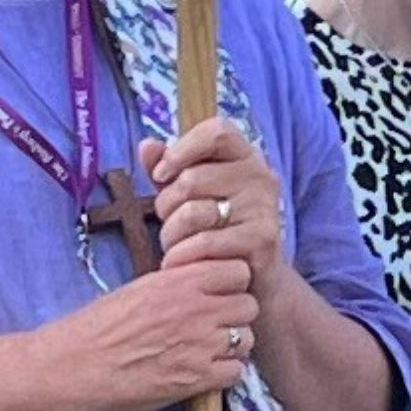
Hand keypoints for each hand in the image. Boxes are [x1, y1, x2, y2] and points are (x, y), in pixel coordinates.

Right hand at [38, 256, 264, 410]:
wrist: (72, 368)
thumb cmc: (94, 329)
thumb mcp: (137, 289)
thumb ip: (174, 285)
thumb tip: (197, 283)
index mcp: (180, 281)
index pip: (238, 271)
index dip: (231, 284)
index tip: (217, 294)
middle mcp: (197, 309)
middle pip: (249, 305)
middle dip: (235, 315)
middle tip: (215, 326)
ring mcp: (201, 345)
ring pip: (247, 338)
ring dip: (233, 346)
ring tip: (208, 352)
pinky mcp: (198, 379)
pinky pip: (236, 371)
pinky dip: (225, 373)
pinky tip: (203, 373)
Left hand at [140, 115, 287, 289]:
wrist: (254, 278)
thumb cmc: (217, 228)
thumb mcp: (190, 194)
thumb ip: (168, 167)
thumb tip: (147, 146)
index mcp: (245, 156)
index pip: (216, 132)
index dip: (181, 149)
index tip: (161, 174)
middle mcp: (260, 177)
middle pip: (191, 178)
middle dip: (166, 206)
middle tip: (169, 222)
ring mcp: (263, 209)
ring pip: (192, 213)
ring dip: (170, 235)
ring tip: (175, 245)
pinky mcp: (261, 241)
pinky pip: (203, 243)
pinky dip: (181, 256)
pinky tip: (179, 263)